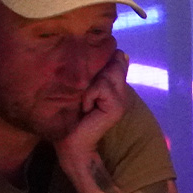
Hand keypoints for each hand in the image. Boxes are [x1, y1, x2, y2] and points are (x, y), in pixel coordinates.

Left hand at [54, 50, 131, 164]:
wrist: (70, 140)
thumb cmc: (70, 112)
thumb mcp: (84, 86)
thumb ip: (100, 71)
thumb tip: (121, 52)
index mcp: (116, 83)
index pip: (117, 58)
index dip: (104, 58)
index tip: (88, 74)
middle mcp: (122, 90)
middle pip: (113, 63)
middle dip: (95, 72)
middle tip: (86, 94)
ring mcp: (122, 99)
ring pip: (107, 75)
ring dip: (90, 87)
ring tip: (85, 101)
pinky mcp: (117, 108)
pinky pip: (101, 88)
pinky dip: (89, 96)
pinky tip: (86, 108)